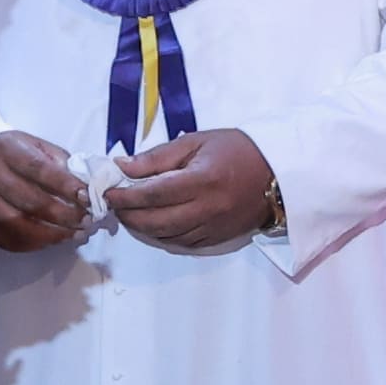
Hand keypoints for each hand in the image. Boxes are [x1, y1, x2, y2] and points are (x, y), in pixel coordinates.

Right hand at [0, 131, 95, 253]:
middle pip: (31, 201)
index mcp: (5, 147)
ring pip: (20, 225)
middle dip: (65, 215)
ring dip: (53, 234)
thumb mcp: (38, 146)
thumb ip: (61, 163)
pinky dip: (37, 243)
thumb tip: (87, 188)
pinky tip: (54, 239)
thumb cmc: (16, 155)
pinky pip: (10, 239)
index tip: (87, 198)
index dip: (66, 186)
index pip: (39, 169)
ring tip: (75, 234)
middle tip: (87, 221)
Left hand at [102, 128, 279, 254]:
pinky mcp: (216, 239)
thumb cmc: (236, 150)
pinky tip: (151, 224)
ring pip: (166, 236)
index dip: (126, 195)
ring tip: (128, 214)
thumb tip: (123, 166)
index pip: (153, 193)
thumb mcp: (197, 141)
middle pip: (155, 220)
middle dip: (128, 215)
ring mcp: (212, 227)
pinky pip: (181, 243)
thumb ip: (158, 157)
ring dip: (141, 228)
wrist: (277, 173)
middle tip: (114, 204)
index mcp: (202, 180)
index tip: (109, 191)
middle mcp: (207, 208)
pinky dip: (161, 235)